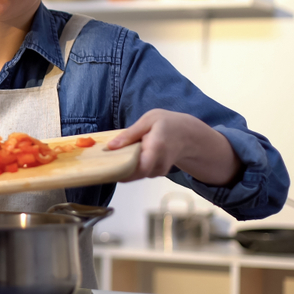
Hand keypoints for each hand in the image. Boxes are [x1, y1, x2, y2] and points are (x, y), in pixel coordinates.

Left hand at [107, 109, 241, 185]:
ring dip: (124, 166)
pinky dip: (131, 166)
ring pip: (136, 174)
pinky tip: (128, 156)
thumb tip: (110, 146)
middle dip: (118, 169)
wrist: (188, 135)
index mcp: (157, 147)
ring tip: (116, 154)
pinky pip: (140, 172)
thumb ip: (130, 133)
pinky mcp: (157, 173)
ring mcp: (160, 170)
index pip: (141, 167)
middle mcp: (159, 163)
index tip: (109, 168)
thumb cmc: (167, 124)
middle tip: (105, 161)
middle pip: (135, 174)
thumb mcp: (148, 120)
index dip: (124, 171)